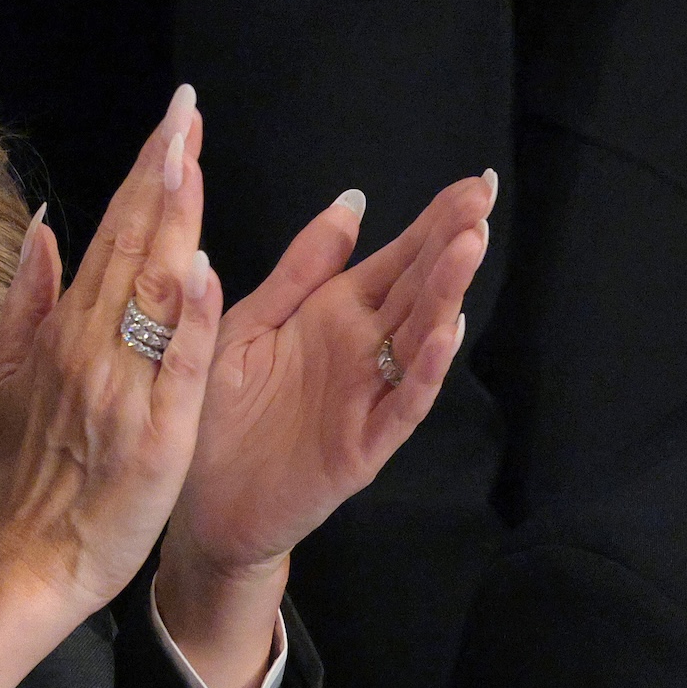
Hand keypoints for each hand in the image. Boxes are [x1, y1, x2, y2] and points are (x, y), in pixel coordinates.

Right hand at [0, 88, 218, 687]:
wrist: (34, 557)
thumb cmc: (31, 474)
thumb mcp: (8, 378)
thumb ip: (28, 300)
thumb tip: (44, 226)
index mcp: (65, 330)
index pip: (112, 233)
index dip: (145, 173)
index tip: (171, 121)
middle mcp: (92, 346)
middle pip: (133, 244)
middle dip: (162, 171)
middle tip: (187, 110)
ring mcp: (124, 386)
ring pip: (152, 288)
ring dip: (174, 218)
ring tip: (190, 154)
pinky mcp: (157, 433)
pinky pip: (177, 365)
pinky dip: (187, 317)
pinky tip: (200, 266)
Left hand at [156, 173, 495, 687]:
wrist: (201, 506)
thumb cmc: (221, 415)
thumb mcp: (253, 321)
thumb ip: (303, 268)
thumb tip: (353, 203)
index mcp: (335, 315)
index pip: (398, 259)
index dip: (435, 220)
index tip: (475, 181)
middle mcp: (362, 352)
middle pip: (418, 288)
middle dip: (453, 242)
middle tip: (486, 196)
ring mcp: (367, 399)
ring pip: (419, 339)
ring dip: (447, 293)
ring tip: (470, 246)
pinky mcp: (361, 448)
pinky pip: (400, 407)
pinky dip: (424, 372)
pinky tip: (445, 334)